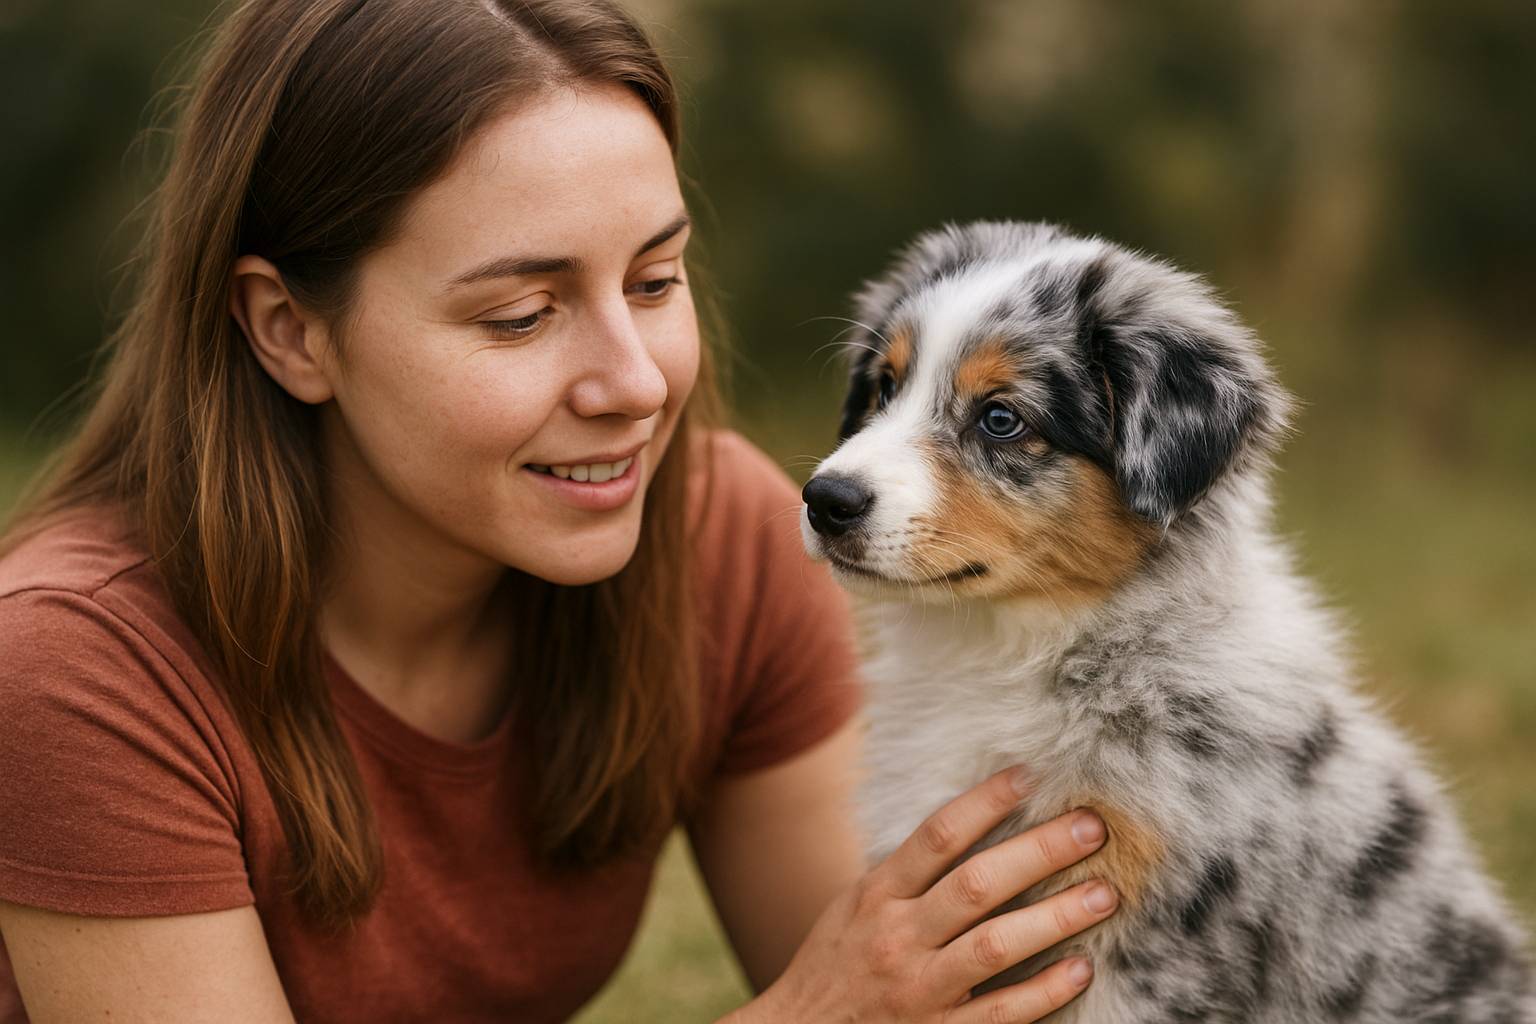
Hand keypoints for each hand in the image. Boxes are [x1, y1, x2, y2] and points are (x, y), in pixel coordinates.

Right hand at [735, 767, 1116, 1022]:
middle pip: (977, 885)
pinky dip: (1044, 991)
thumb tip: (973, 824)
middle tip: (1091, 829)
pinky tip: (1082, 969)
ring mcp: (919, 989)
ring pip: (996, 946)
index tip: (1031, 776)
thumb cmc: (834, 963)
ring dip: (1055, 918)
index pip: (936, 836)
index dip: (985, 802)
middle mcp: (897, 937)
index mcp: (876, 895)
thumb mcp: (854, 905)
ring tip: (1103, 894)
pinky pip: (1001, 1013)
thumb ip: (906, 873)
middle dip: (1039, 852)